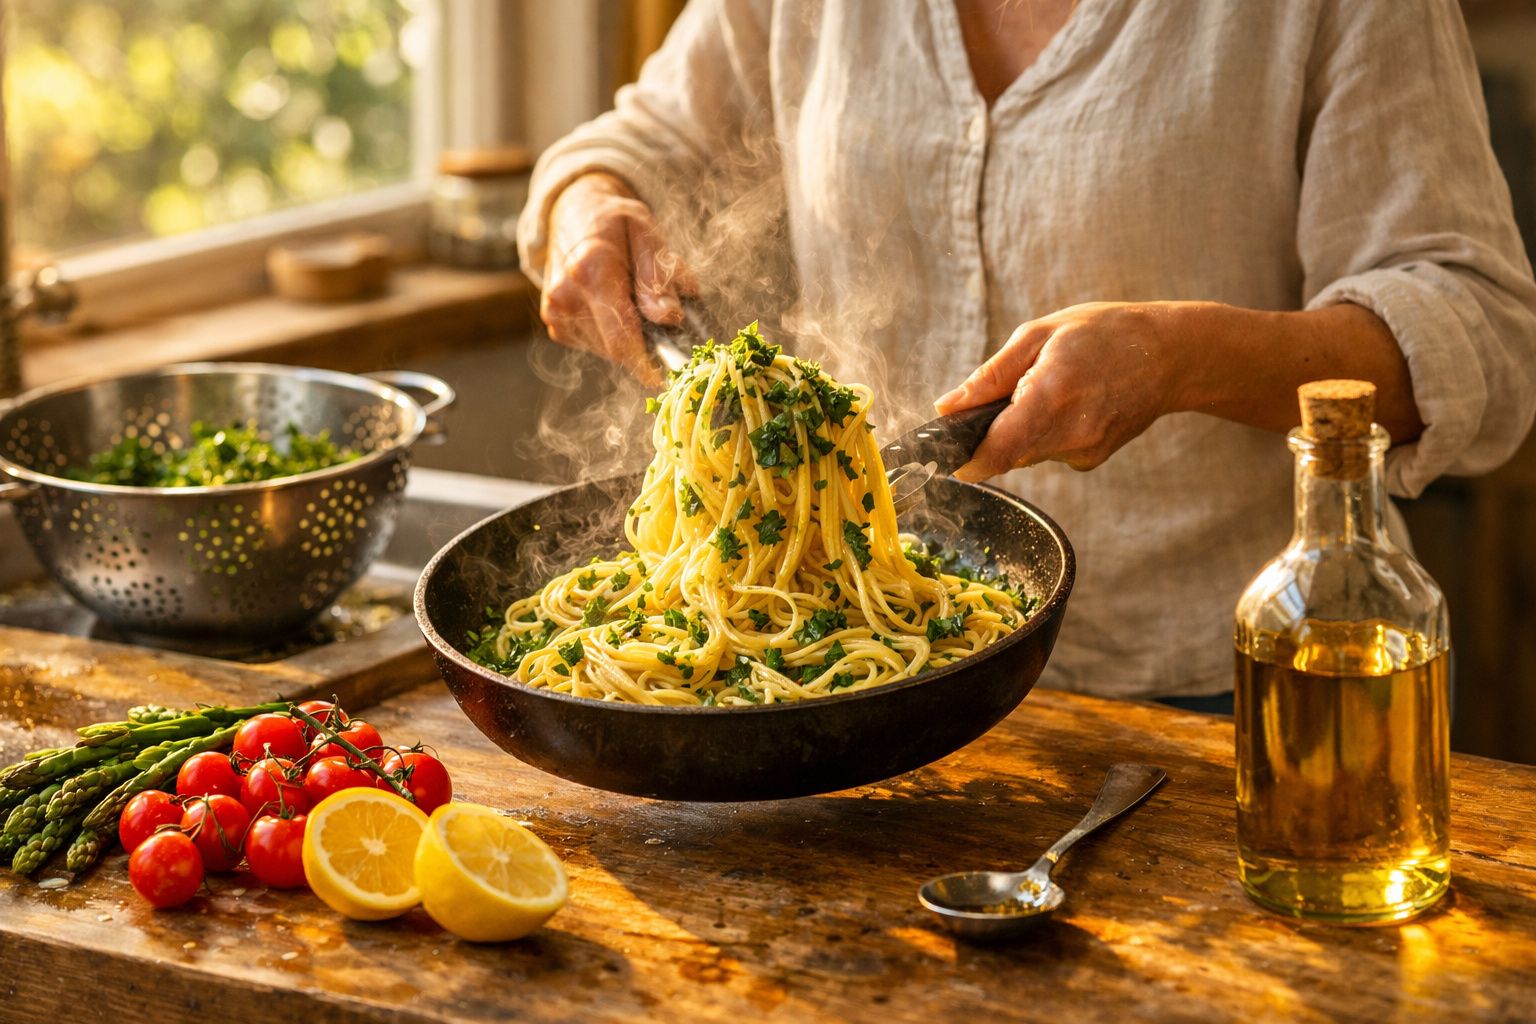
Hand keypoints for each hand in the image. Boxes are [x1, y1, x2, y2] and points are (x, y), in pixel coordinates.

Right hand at [540, 172, 698, 384]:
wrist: (570, 213)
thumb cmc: (614, 221)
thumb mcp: (646, 233)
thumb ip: (658, 276)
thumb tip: (669, 317)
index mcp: (591, 269)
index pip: (621, 336)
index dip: (647, 363)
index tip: (669, 377)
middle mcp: (566, 294)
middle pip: (615, 349)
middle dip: (644, 346)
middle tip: (662, 325)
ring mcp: (555, 311)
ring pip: (605, 350)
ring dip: (628, 339)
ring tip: (632, 303)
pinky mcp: (554, 322)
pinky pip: (593, 344)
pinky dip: (611, 335)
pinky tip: (613, 307)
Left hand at [934, 302, 1188, 479]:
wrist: (1172, 355)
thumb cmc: (1105, 334)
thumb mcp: (1041, 334)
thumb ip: (991, 375)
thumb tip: (948, 406)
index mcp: (1051, 396)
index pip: (997, 451)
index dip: (967, 460)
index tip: (949, 456)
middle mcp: (1069, 433)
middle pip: (1007, 453)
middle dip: (994, 431)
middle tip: (1011, 393)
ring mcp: (1085, 451)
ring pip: (1028, 452)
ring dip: (1024, 428)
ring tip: (1054, 388)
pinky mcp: (1093, 459)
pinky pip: (1051, 451)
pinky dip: (1048, 432)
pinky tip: (1073, 403)